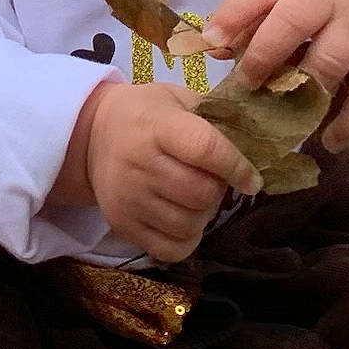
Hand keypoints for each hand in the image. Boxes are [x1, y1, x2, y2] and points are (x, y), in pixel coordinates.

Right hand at [73, 81, 260, 264]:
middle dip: (217, 189)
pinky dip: (186, 238)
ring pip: (190, 224)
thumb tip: (257, 143)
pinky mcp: (122, 224)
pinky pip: (171, 249)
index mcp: (155, 125)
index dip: (237, 166)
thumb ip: (214, 116)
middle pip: (200, 193)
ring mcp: (128, 198)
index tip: (252, 178)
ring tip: (193, 197)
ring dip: (203, 214)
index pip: (205, 149)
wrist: (91, 135)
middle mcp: (138, 162)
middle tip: (212, 180)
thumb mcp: (175, 99)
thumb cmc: (144, 115)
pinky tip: (181, 218)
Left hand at [202, 0, 348, 151]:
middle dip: (264, 57)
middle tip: (245, 85)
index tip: (211, 41)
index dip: (232, 14)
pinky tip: (331, 142)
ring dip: (303, 94)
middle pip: (294, 23)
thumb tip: (214, 49)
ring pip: (331, 62)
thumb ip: (251, 9)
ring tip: (282, 120)